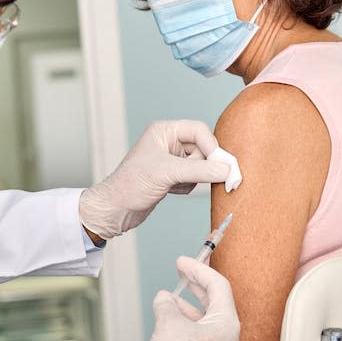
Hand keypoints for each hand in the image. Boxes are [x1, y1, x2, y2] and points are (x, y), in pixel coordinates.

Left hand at [79, 120, 229, 237]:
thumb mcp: (167, 173)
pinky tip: (171, 191)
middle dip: (203, 166)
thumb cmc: (130, 184)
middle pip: (204, 148)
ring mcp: (171, 160)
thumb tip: (226, 170)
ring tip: (175, 185)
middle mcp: (168, 142)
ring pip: (201, 165)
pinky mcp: (173, 176)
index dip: (212, 147)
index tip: (222, 166)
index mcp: (164, 131)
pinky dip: (188, 186)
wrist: (115, 209)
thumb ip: (200, 170)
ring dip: (193, 178)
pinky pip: (194, 178)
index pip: (199, 131)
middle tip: (202, 178)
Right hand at [146, 256, 240, 340]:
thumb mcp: (167, 323)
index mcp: (227, 324)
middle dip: (196, 285)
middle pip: (216, 303)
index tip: (184, 262)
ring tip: (169, 300)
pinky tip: (172, 325)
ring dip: (188, 307)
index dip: (198, 269)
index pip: (218, 286)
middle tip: (183, 272)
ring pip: (208, 322)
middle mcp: (230, 339)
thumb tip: (164, 298)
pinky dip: (189, 326)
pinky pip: (203, 338)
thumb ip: (166, 303)